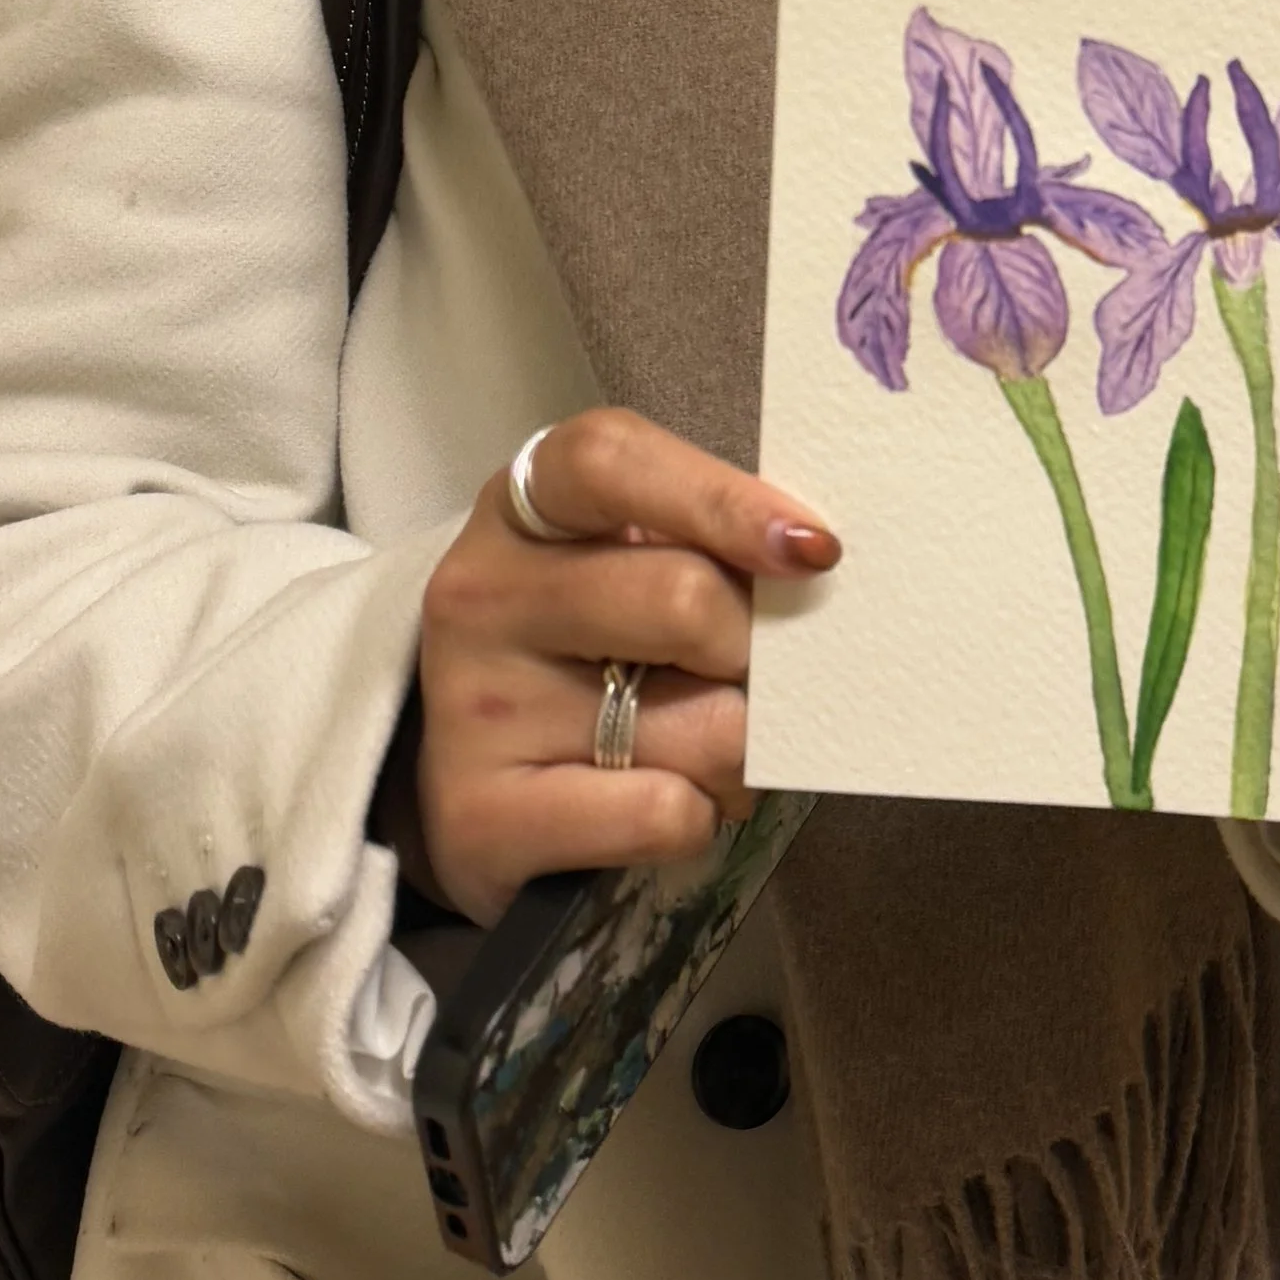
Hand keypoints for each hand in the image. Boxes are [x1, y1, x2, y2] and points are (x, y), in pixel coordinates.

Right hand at [395, 409, 839, 925]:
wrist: (464, 786)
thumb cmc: (583, 651)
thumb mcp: (622, 563)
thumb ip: (704, 543)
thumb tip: (816, 562)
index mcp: (524, 506)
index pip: (611, 460)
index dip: (724, 500)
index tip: (812, 548)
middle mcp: (484, 594)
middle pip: (684, 599)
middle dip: (753, 650)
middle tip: (743, 674)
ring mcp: (476, 709)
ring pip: (703, 726)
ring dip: (739, 750)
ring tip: (702, 746)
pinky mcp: (482, 818)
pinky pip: (663, 812)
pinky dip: (698, 815)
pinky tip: (662, 801)